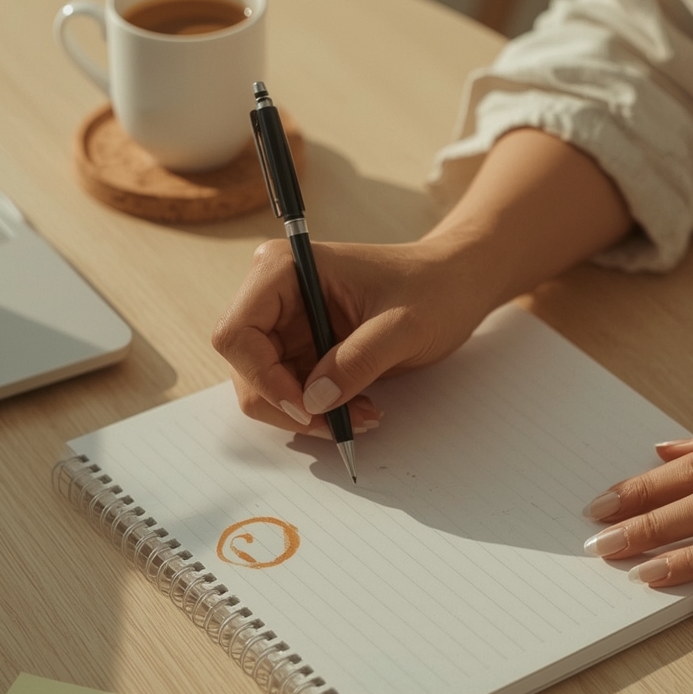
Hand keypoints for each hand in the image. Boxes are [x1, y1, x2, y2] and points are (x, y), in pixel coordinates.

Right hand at [212, 127, 634, 437]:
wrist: (455, 285)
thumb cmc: (433, 288)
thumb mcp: (402, 326)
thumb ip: (357, 361)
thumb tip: (314, 401)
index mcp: (283, 269)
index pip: (236, 334)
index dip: (263, 377)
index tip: (307, 406)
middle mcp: (272, 295)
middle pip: (246, 367)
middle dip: (288, 404)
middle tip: (339, 424)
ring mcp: (285, 324)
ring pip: (264, 388)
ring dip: (307, 414)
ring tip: (361, 416)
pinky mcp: (302, 349)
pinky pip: (291, 393)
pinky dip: (319, 411)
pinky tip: (358, 408)